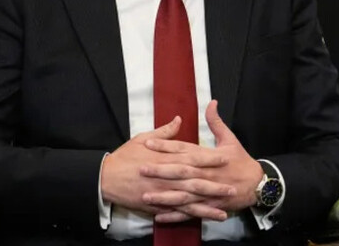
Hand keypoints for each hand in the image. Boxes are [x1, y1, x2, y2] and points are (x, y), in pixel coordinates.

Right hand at [100, 116, 233, 219]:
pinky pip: (177, 212)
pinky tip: (204, 218)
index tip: (224, 158)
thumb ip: (165, 131)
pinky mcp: (156, 206)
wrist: (106, 177)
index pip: (192, 157)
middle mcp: (166, 176)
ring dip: (207, 204)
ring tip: (224, 207)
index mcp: (165, 158)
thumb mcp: (143, 137)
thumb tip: (179, 120)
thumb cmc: (125, 156)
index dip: (209, 158)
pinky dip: (191, 216)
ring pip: (189, 200)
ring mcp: (162, 193)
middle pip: (195, 181)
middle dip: (214, 184)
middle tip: (232, 186)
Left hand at [141, 100, 264, 222]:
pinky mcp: (208, 205)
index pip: (183, 149)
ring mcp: (206, 191)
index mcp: (208, 156)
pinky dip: (175, 215)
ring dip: (164, 196)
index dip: (166, 146)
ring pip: (182, 194)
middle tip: (141, 168)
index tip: (148, 143)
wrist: (257, 184)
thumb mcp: (230, 139)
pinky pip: (189, 212)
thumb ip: (216, 122)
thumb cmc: (241, 161)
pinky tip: (159, 217)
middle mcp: (205, 174)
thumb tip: (211, 102)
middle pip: (180, 172)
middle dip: (160, 170)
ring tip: (146, 196)